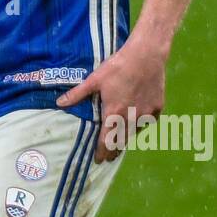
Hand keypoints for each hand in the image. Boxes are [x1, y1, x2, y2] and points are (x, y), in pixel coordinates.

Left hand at [55, 40, 166, 162]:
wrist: (146, 56)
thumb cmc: (118, 66)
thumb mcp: (94, 79)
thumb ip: (77, 94)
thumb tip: (59, 103)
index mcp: (114, 113)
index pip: (106, 140)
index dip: (102, 152)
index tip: (98, 160)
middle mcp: (131, 118)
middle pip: (121, 142)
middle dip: (114, 151)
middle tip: (108, 157)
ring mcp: (146, 114)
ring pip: (135, 133)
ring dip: (126, 139)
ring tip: (120, 143)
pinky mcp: (157, 108)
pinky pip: (147, 122)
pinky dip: (140, 125)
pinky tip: (136, 124)